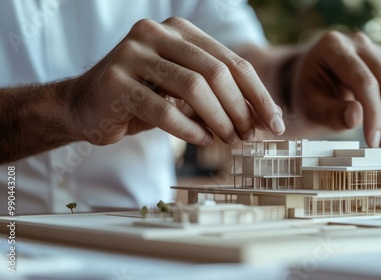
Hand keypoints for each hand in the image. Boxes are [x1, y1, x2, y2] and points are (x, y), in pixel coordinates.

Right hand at [70, 17, 284, 145]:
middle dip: (241, 108)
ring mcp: (133, 54)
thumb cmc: (142, 99)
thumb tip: (263, 117)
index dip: (258, 94)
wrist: (85, 105)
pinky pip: (163, 108)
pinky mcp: (116, 82)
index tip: (276, 123)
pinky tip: (202, 140)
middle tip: (251, 136)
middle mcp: (155, 34)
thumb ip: (218, 94)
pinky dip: (189, 128)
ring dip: (219, 119)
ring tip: (230, 140)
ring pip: (193, 87)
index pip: (231, 62)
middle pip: (216, 72)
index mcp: (179, 31)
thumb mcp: (184, 91)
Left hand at [291, 31, 380, 146]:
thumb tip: (357, 117)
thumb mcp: (308, 105)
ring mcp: (376, 52)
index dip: (373, 112)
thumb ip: (330, 112)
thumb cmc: (306, 92)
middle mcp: (359, 43)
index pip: (363, 81)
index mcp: (334, 46)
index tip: (373, 141)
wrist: (308, 78)